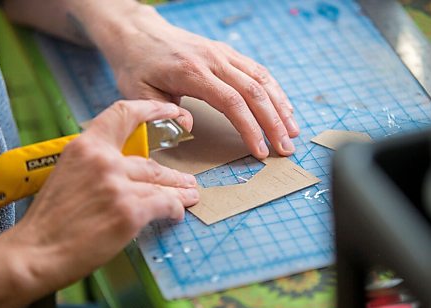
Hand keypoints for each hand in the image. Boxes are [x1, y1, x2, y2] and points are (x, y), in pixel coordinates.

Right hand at [8, 100, 198, 295]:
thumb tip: (125, 166)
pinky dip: (174, 209)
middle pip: (151, 163)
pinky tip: (176, 213)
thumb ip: (95, 164)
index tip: (170, 111)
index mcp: (86, 147)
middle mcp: (104, 161)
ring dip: (179, 192)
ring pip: (161, 184)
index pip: (124, 114)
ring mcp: (118, 186)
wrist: (35, 253)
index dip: (152, 110)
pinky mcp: (130, 211)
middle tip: (186, 179)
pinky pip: (165, 205)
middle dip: (173, 175)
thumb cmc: (50, 220)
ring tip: (190, 194)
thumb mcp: (68, 174)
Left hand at [90, 4, 299, 158]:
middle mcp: (214, 60)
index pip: (232, 103)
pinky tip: (283, 106)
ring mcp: (223, 54)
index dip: (250, 129)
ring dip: (280, 106)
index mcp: (193, 73)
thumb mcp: (137, 92)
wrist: (138, 33)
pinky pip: (257, 70)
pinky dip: (274, 90)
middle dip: (274, 123)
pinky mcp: (227, 53)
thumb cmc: (137, 65)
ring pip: (261, 80)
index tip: (260, 151)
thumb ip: (162, 113)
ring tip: (293, 131)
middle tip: (285, 148)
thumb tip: (190, 128)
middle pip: (254, 93)